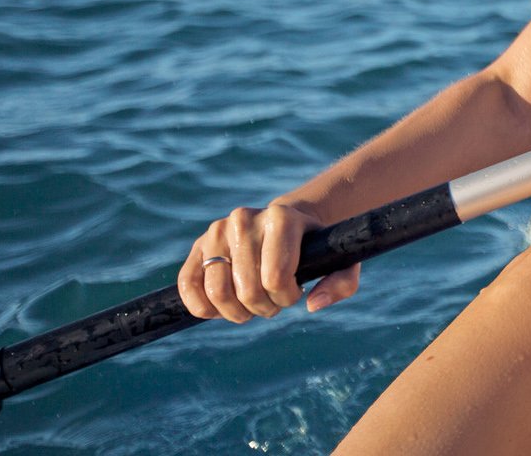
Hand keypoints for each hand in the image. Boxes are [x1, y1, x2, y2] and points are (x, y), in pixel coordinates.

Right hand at [176, 200, 360, 322]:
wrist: (286, 222)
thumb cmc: (315, 247)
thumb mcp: (342, 260)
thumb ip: (342, 283)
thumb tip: (313, 304)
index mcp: (281, 218)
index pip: (276, 277)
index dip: (286, 298)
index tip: (296, 293)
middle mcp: (245, 219)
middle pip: (247, 290)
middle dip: (263, 308)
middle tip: (273, 303)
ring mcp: (217, 231)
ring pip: (216, 292)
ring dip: (235, 312)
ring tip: (251, 305)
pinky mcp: (198, 245)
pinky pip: (188, 285)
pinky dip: (202, 308)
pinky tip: (220, 308)